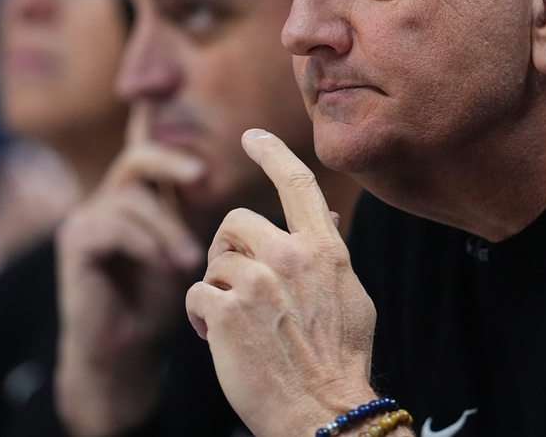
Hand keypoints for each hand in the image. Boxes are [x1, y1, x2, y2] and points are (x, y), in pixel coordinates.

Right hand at [54, 105, 205, 435]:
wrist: (126, 350)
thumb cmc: (163, 300)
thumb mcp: (193, 248)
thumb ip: (208, 215)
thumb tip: (267, 184)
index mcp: (140, 196)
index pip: (151, 149)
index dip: (164, 127)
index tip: (197, 126)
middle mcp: (109, 199)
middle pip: (137, 157)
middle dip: (171, 162)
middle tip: (201, 176)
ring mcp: (87, 218)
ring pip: (131, 197)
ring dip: (166, 227)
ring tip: (190, 261)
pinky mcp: (74, 243)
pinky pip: (112, 225)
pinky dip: (145, 243)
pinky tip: (168, 267)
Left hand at [185, 129, 376, 436]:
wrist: (322, 411)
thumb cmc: (339, 359)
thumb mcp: (350, 297)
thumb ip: (331, 255)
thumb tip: (327, 218)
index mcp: (324, 249)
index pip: (297, 183)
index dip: (273, 152)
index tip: (253, 136)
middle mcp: (291, 256)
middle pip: (237, 220)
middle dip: (228, 248)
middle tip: (235, 282)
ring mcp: (257, 282)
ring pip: (214, 260)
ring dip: (217, 287)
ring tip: (232, 321)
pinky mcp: (225, 311)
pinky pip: (195, 293)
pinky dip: (200, 316)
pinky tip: (217, 338)